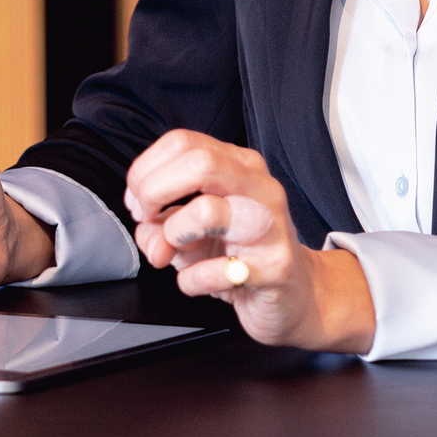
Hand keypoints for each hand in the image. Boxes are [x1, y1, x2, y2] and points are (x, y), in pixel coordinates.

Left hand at [124, 130, 374, 353]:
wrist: (297, 294)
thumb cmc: (241, 253)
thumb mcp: (194, 230)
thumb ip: (160, 222)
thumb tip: (145, 229)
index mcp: (239, 166)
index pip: (182, 142)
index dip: (146, 171)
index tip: (139, 202)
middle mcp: (258, 187)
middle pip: (198, 163)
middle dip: (154, 192)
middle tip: (150, 220)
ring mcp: (270, 226)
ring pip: (206, 210)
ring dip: (174, 235)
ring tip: (179, 252)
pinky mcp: (274, 267)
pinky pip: (214, 271)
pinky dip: (192, 281)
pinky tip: (203, 281)